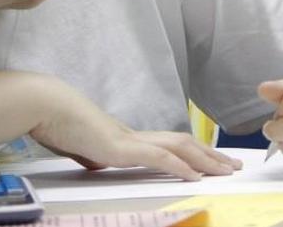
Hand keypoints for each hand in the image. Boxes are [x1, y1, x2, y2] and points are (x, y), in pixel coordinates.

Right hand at [28, 77, 241, 178]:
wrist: (47, 108)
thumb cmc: (60, 126)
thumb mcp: (82, 148)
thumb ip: (93, 155)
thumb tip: (95, 160)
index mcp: (130, 139)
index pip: (172, 145)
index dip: (195, 153)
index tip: (213, 162)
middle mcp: (137, 137)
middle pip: (185, 143)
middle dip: (212, 155)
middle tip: (235, 165)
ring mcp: (132, 141)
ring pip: (180, 148)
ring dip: (206, 160)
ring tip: (226, 170)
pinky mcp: (122, 148)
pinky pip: (159, 158)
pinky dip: (179, 166)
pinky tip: (195, 175)